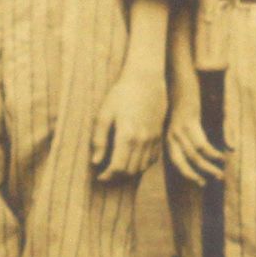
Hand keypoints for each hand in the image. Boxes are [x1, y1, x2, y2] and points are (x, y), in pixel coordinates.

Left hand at [90, 68, 165, 183]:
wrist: (146, 79)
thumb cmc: (122, 94)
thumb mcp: (104, 113)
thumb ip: (99, 139)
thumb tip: (96, 162)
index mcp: (127, 136)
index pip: (117, 167)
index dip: (107, 176)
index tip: (99, 176)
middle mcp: (142, 141)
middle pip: (130, 171)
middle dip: (117, 177)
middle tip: (106, 174)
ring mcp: (153, 139)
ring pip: (142, 167)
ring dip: (129, 172)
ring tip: (118, 169)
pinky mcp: (160, 136)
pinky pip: (152, 159)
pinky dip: (142, 165)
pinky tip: (132, 160)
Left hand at [165, 95, 227, 185]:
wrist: (181, 77)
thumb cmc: (187, 98)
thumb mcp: (186, 119)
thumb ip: (191, 134)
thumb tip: (205, 150)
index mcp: (170, 136)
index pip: (176, 162)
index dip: (189, 174)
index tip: (201, 183)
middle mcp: (171, 135)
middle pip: (184, 163)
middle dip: (199, 175)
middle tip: (216, 180)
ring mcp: (179, 129)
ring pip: (194, 155)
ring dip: (209, 167)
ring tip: (221, 173)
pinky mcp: (189, 121)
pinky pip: (201, 143)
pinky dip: (212, 153)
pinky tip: (221, 156)